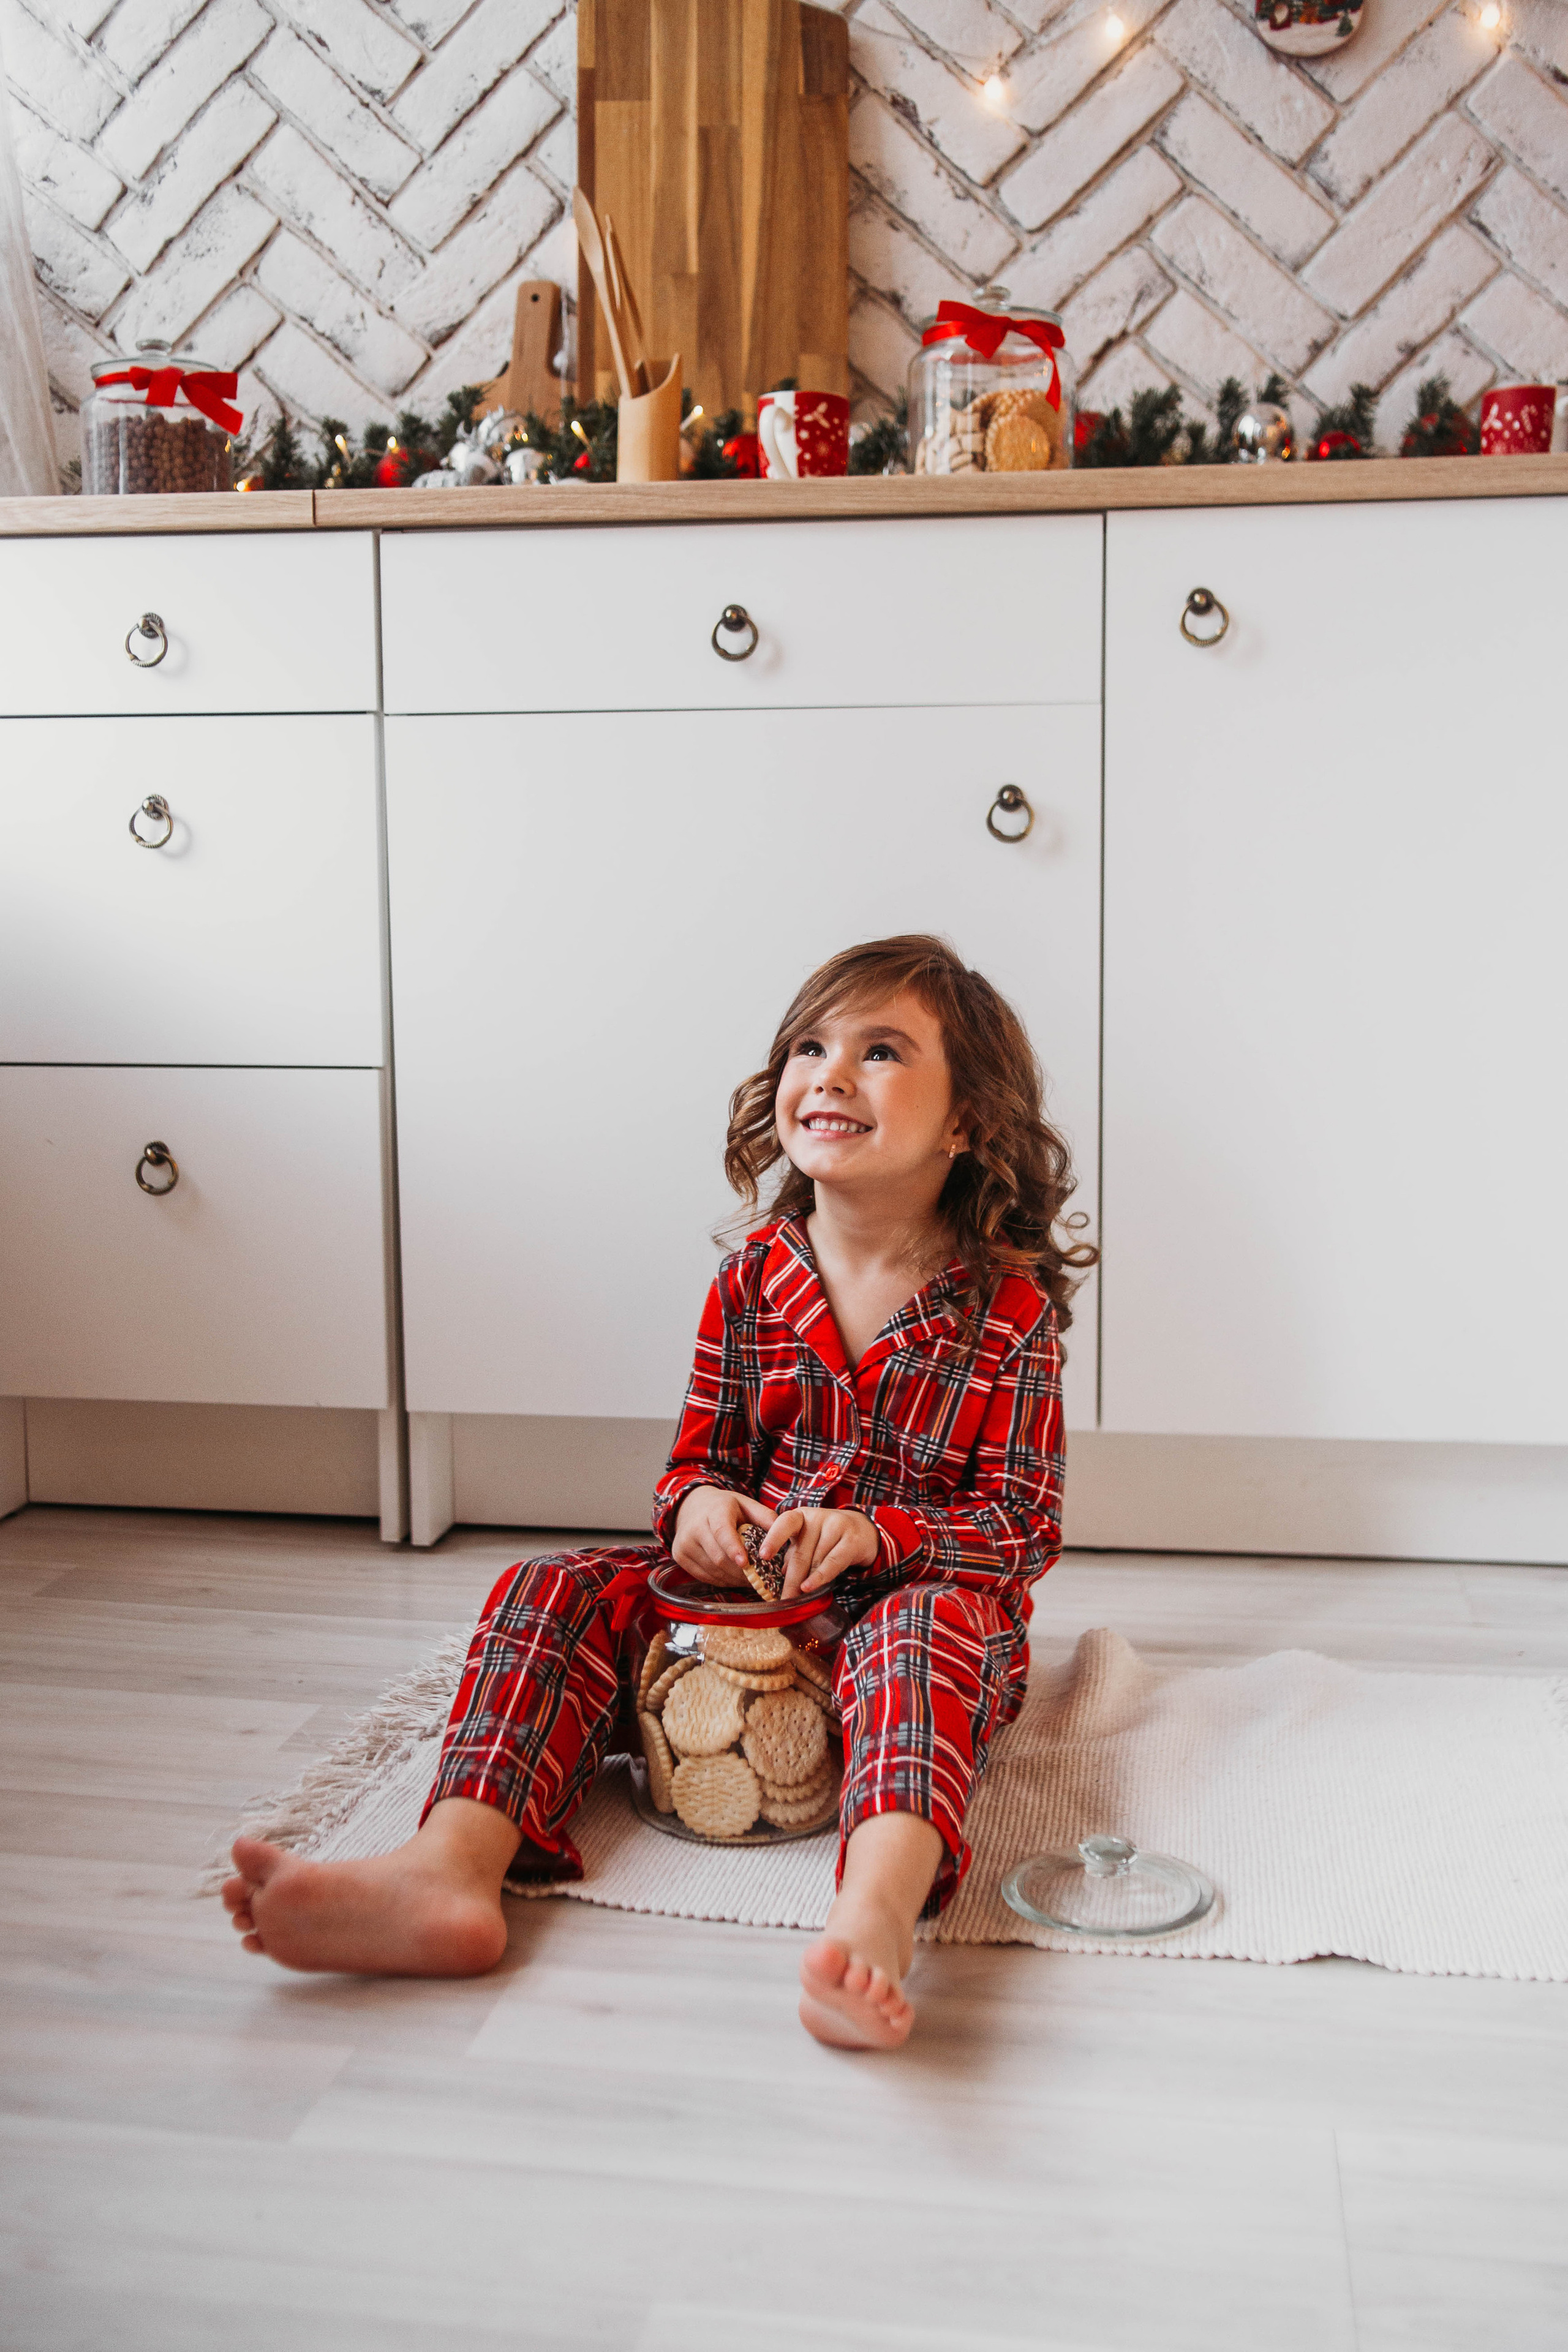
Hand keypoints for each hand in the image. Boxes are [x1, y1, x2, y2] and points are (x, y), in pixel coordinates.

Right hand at [671, 1486, 773, 1586]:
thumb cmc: (726, 1508)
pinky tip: (734, 1577)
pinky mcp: (679, 1556)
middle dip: (741, 1571)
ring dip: (734, 1578)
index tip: (745, 1563)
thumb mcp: (746, 1504)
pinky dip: (722, 1580)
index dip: (733, 1548)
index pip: (722, 1532)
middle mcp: (695, 1527)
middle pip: (718, 1557)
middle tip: (760, 1577)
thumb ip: (765, 1517)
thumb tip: (785, 1535)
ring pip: (712, 1570)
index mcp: (715, 1510)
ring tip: (750, 1578)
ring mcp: (684, 1543)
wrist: (692, 1506)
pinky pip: (705, 1576)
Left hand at [763, 1507, 878, 1597]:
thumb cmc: (828, 1538)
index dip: (773, 1539)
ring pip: (815, 1560)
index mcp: (800, 1516)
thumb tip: (780, 1574)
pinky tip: (809, 1588)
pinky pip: (833, 1562)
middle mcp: (817, 1517)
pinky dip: (820, 1577)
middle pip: (800, 1553)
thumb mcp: (807, 1541)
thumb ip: (794, 1554)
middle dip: (790, 1580)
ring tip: (795, 1600)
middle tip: (782, 1601)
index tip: (763, 1556)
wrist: (864, 1530)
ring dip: (804, 1582)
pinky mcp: (852, 1540)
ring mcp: (836, 1526)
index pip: (784, 1524)